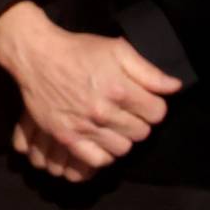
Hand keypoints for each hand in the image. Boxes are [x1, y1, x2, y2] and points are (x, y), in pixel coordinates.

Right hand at [0, 1, 180, 177]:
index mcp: (120, 89)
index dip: (152, 106)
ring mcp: (85, 127)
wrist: (36, 56)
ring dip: (122, 137)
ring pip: (122, 148)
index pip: (157, 113)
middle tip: (125, 111)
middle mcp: (104, 111)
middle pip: (141, 132)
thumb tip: (174, 87)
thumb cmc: (78, 51)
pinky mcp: (67, 137)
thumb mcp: (116, 49)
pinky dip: (103, 154)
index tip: (142, 101)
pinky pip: (97, 160)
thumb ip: (147, 70)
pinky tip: (101, 140)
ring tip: (112, 125)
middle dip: (137, 121)